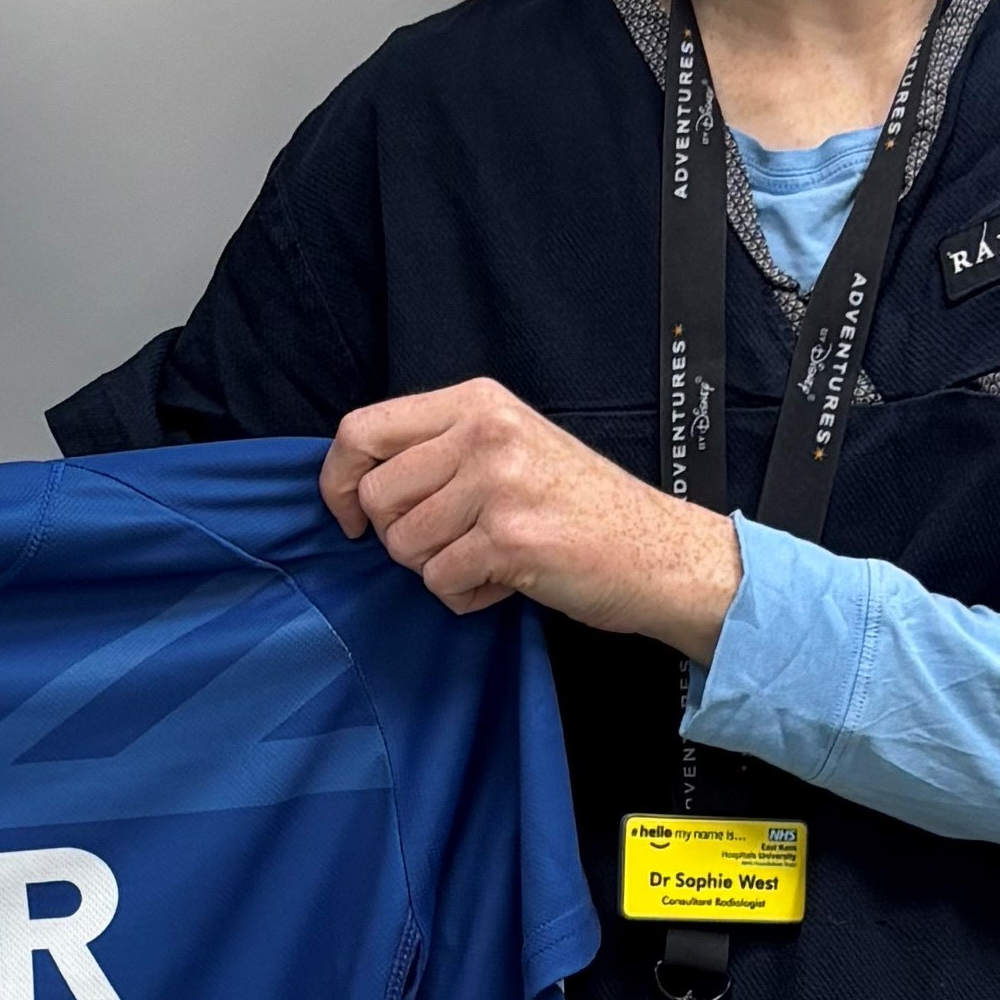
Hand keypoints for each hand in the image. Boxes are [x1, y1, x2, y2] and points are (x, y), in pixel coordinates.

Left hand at [324, 381, 744, 649]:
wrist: (661, 551)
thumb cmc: (582, 508)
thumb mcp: (511, 447)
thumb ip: (441, 449)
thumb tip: (356, 482)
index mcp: (478, 402)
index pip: (363, 429)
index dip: (338, 480)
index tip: (349, 515)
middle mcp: (486, 433)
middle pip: (376, 495)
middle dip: (400, 535)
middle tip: (451, 542)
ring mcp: (499, 484)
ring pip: (403, 543)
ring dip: (437, 568)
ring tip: (488, 559)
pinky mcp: (511, 539)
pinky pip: (441, 582)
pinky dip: (466, 597)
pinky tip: (507, 581)